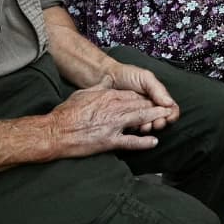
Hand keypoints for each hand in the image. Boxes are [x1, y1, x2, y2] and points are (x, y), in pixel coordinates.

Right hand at [46, 76, 174, 156]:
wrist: (55, 131)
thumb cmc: (67, 112)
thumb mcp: (84, 93)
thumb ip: (99, 87)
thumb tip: (108, 81)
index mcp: (108, 96)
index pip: (133, 96)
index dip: (145, 99)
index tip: (152, 102)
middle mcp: (114, 108)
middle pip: (141, 106)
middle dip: (155, 108)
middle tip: (167, 111)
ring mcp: (113, 124)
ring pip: (140, 119)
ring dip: (155, 119)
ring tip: (166, 120)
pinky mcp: (109, 140)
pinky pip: (131, 141)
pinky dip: (144, 142)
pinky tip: (153, 142)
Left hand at [107, 63, 180, 129]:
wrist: (105, 77)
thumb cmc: (126, 75)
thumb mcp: (145, 78)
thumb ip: (158, 89)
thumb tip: (169, 103)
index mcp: (157, 97)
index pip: (170, 110)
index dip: (170, 115)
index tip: (167, 117)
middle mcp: (149, 107)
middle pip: (161, 120)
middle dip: (159, 123)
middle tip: (154, 123)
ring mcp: (138, 115)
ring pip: (148, 126)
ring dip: (148, 128)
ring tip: (143, 126)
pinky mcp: (126, 121)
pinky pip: (134, 128)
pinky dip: (135, 129)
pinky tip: (132, 126)